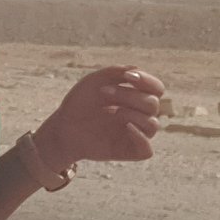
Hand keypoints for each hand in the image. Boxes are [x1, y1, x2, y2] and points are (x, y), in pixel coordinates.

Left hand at [36, 66, 164, 166]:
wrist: (63, 126)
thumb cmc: (80, 103)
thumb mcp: (94, 81)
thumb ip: (114, 72)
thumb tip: (136, 67)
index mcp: (136, 98)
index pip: (156, 88)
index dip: (147, 81)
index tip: (127, 76)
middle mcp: (140, 116)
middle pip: (152, 104)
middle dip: (129, 95)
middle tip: (104, 92)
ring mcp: (137, 134)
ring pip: (152, 124)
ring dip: (131, 113)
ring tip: (109, 110)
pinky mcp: (130, 151)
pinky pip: (147, 150)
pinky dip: (140, 138)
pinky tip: (126, 126)